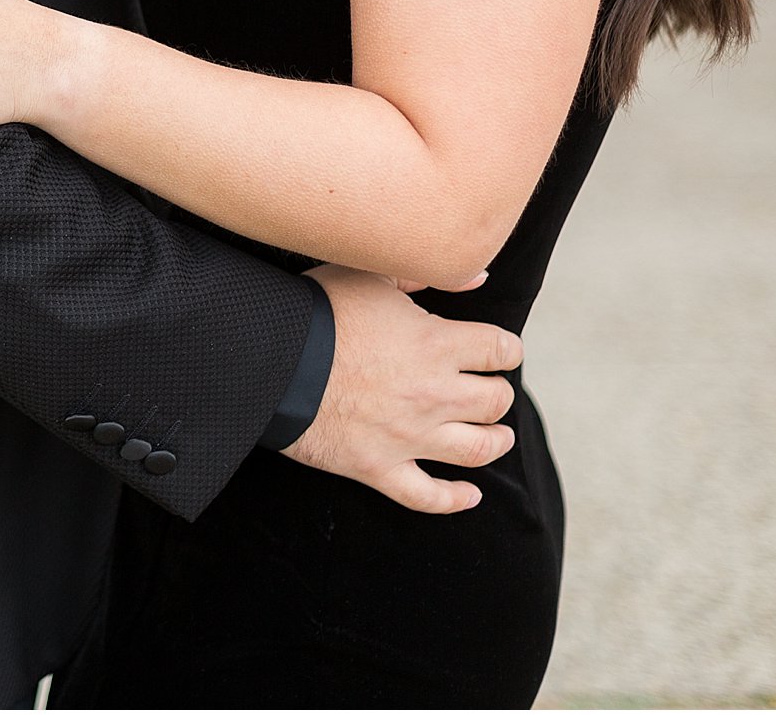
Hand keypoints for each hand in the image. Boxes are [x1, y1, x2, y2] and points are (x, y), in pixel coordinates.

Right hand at [284, 265, 522, 512]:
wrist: (269, 361)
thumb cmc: (318, 312)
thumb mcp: (372, 276)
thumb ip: (428, 276)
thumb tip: (478, 277)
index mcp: (437, 346)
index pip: (500, 350)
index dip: (505, 349)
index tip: (499, 351)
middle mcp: (434, 395)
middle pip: (496, 402)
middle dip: (498, 393)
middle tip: (488, 389)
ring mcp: (409, 437)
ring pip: (476, 450)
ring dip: (495, 441)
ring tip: (498, 436)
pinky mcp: (379, 468)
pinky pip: (427, 496)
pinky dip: (453, 499)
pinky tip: (469, 495)